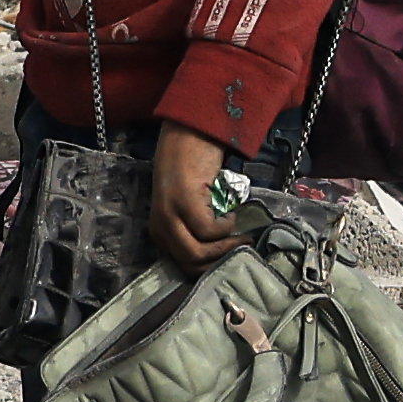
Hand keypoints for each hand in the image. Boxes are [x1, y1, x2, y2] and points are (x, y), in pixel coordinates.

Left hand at [152, 130, 241, 261]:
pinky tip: (231, 213)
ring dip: (224, 248)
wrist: (189, 133)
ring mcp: (170, 214)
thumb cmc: (192, 167)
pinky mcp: (184, 202)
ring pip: (196, 252)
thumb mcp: (188, 205)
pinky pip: (208, 230)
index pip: (181, 265)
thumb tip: (221, 250)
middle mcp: (161, 225)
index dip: (208, 268)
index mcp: (161, 230)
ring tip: (241, 236)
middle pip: (188, 263)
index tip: (229, 261)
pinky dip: (225, 227)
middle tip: (241, 250)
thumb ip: (194, 226)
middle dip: (218, 263)